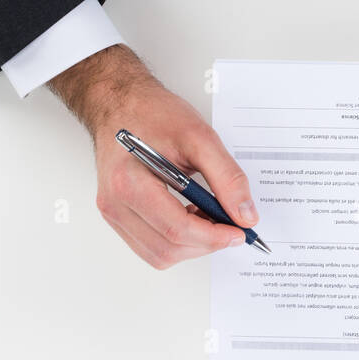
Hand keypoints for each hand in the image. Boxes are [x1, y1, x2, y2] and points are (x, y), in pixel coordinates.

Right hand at [50, 45, 257, 268]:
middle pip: (169, 249)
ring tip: (207, 218)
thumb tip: (245, 216)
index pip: (177, 229)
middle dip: (206, 243)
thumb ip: (227, 178)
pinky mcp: (117, 217)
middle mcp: (115, 204)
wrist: (120, 103)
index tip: (239, 232)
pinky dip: (176, 242)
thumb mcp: (199, 137)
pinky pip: (150, 248)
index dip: (214, 237)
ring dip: (192, 245)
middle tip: (229, 225)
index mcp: (129, 183)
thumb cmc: (152, 114)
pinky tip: (189, 218)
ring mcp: (113, 214)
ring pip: (160, 256)